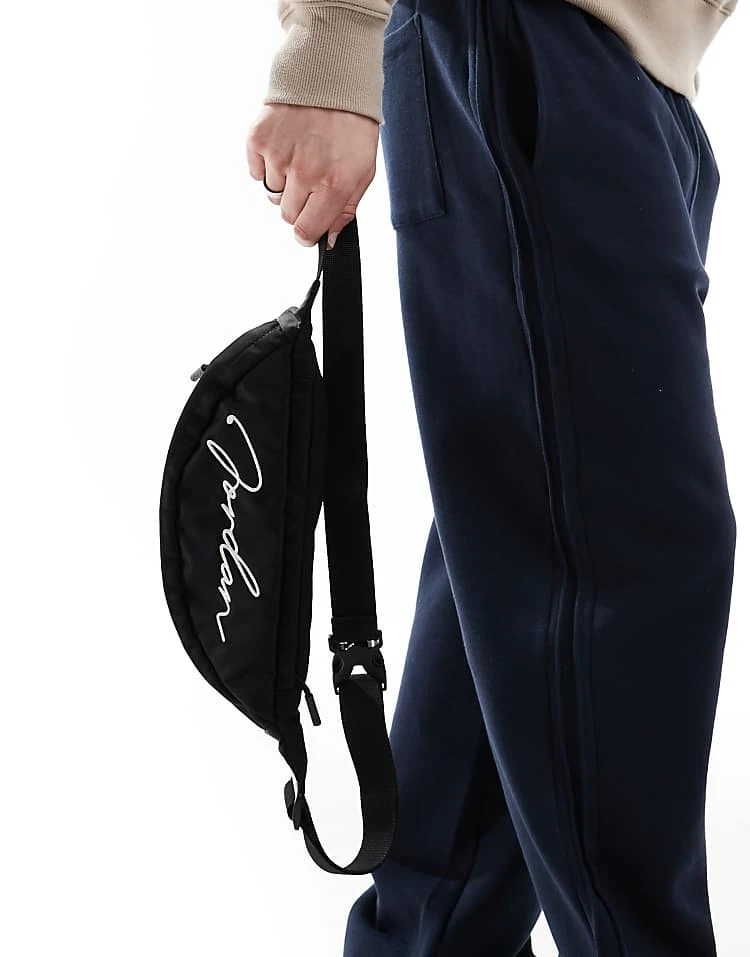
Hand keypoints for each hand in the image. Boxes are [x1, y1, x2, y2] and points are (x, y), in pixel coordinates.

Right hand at [246, 103, 378, 249]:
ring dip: (283, 183)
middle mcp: (304, 173)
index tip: (308, 229)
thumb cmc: (351, 124)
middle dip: (297, 206)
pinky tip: (285, 146)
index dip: (306, 234)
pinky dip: (267, 165)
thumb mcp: (363, 170)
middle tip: (309, 181)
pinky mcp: (259, 139)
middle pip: (287, 215)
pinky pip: (256, 172)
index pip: (305, 231)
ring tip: (299, 157)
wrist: (331, 75)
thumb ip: (346, 209)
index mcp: (333, 184)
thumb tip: (328, 239)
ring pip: (272, 194)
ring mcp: (279, 156)